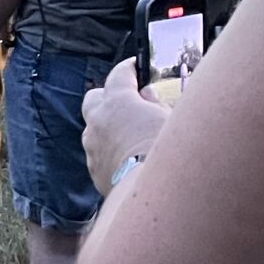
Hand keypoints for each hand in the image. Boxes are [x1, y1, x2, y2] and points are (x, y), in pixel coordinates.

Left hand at [82, 58, 171, 194]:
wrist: (155, 195)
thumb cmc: (169, 152)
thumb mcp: (171, 119)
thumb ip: (156, 103)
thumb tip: (147, 96)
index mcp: (117, 101)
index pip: (119, 74)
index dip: (131, 69)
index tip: (138, 69)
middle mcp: (98, 121)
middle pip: (96, 99)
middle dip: (111, 98)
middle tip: (132, 104)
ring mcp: (92, 146)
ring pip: (95, 129)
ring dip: (110, 128)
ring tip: (134, 136)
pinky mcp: (95, 169)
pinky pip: (99, 153)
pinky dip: (111, 151)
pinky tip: (130, 159)